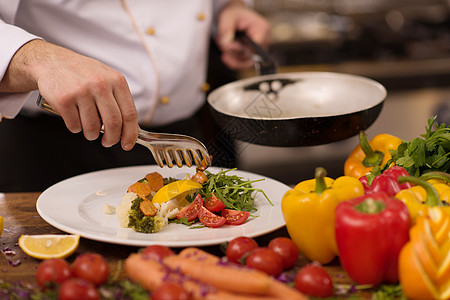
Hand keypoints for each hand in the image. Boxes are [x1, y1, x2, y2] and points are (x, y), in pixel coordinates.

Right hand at [2, 40, 138, 149]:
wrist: (52, 61)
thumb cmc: (82, 73)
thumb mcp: (106, 78)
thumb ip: (118, 99)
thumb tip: (128, 128)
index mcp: (116, 80)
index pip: (130, 114)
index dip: (130, 133)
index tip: (127, 144)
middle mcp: (101, 84)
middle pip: (113, 123)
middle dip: (112, 139)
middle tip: (108, 142)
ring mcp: (82, 91)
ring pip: (92, 128)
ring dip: (91, 134)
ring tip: (88, 128)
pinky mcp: (64, 99)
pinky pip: (74, 126)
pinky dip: (75, 128)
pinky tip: (73, 118)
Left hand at [215, 1, 270, 70]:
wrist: (236, 18)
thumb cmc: (234, 16)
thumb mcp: (228, 18)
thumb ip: (226, 30)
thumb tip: (227, 44)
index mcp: (262, 28)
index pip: (255, 46)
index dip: (240, 48)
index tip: (228, 45)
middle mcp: (265, 41)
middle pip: (251, 56)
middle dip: (234, 53)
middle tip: (223, 43)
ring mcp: (261, 50)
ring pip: (247, 63)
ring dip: (233, 58)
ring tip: (224, 49)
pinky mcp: (254, 56)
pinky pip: (244, 65)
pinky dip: (234, 62)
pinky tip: (226, 56)